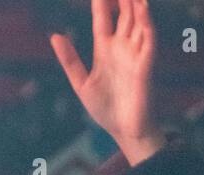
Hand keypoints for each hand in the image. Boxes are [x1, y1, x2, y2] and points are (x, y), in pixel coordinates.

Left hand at [51, 0, 163, 164]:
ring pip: (138, 22)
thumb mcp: (81, 84)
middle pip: (124, 14)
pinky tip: (142, 7)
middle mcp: (122, 48)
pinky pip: (148, 40)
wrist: (124, 133)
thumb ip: (70, 60)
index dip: (101, 1)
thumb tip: (55, 35)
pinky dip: (146, 23)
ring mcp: (135, 55)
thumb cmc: (105, 111)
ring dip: (136, 4)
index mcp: (105, 50)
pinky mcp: (146, 66)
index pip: (103, 18)